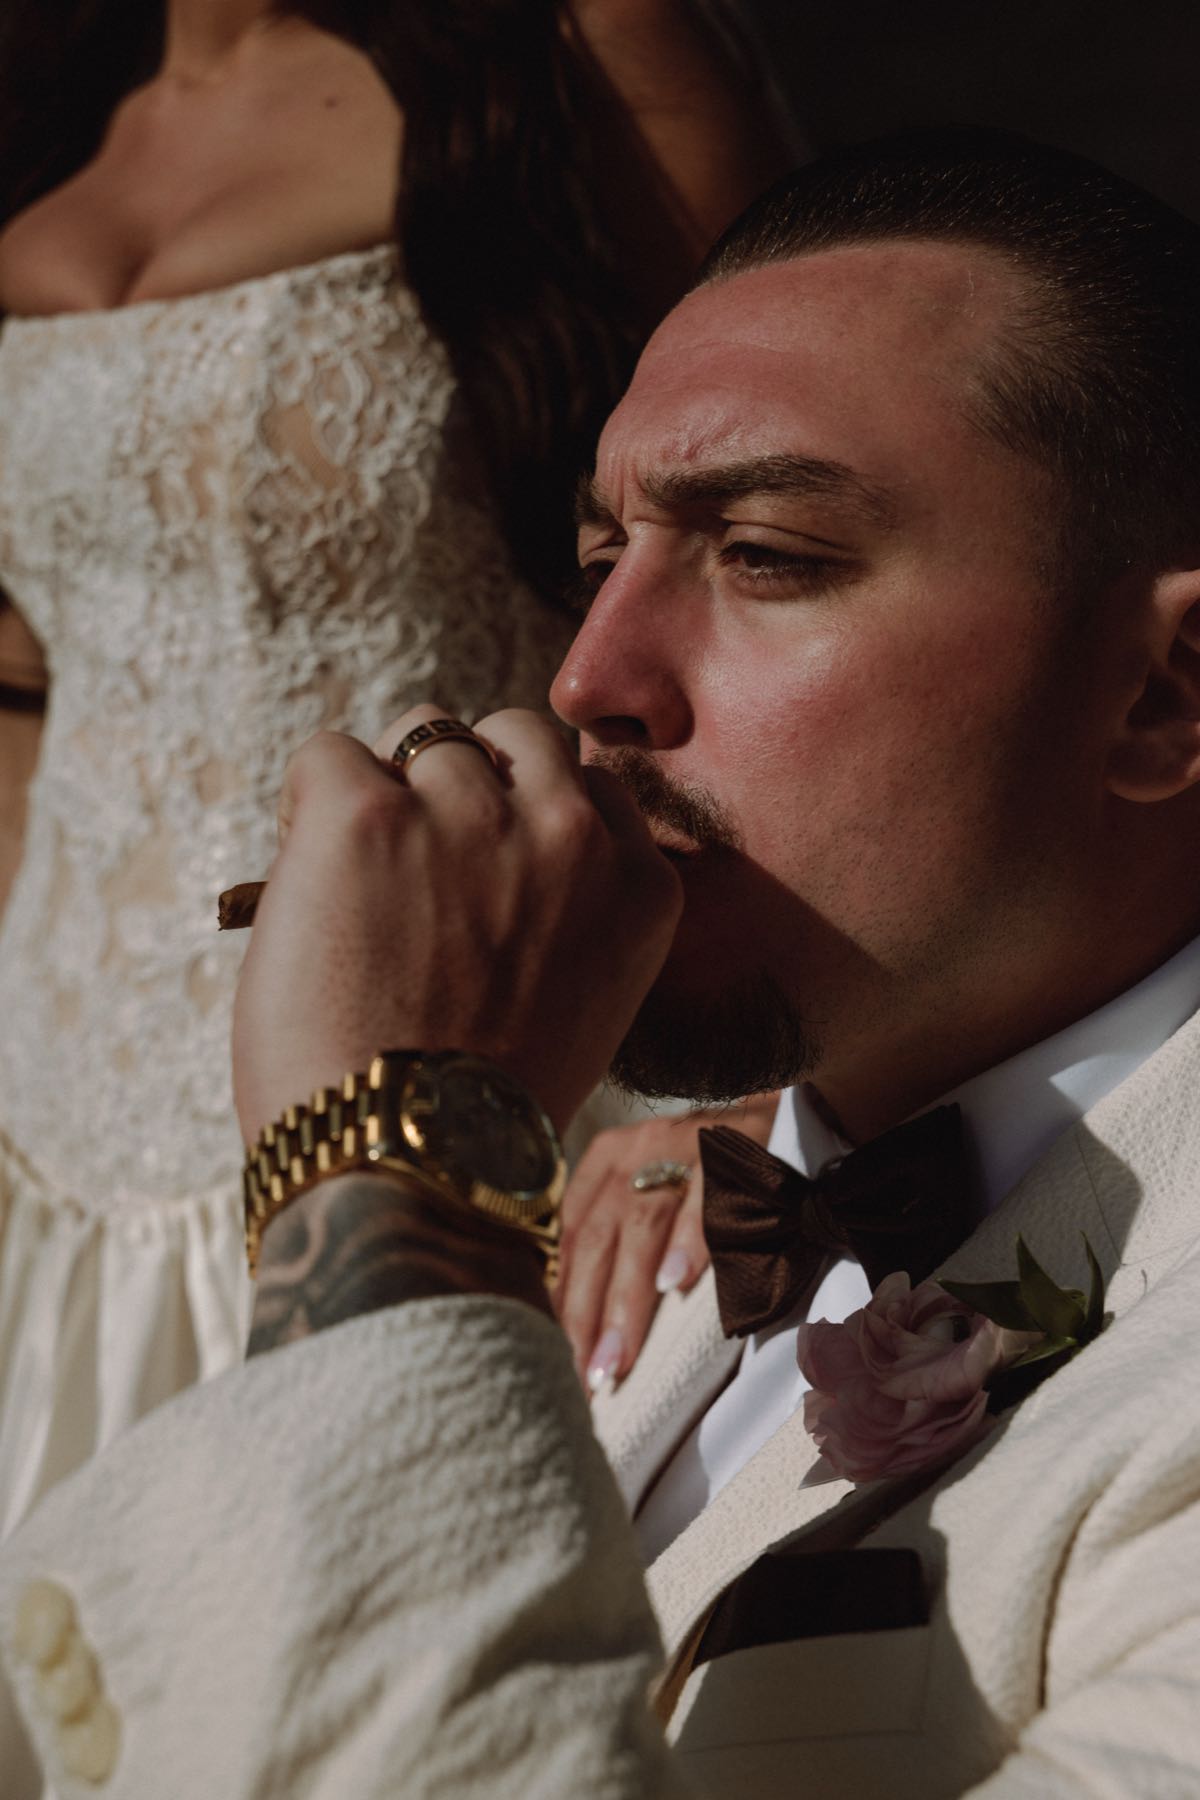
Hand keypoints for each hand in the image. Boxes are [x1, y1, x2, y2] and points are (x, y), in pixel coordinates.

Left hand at [233, 705, 682, 1144]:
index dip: (525, 815)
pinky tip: (307, 886)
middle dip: (465, 781)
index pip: (586, 781)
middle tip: (416, 867)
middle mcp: (570, 834)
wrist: (403, 1171)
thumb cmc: (473, 1115)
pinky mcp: (365, 815)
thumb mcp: (579, 1002)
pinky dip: (307, 806)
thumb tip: (487, 840)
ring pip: (424, 731)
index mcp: (638, 887)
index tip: (485, 870)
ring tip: (358, 888)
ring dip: (389, 792)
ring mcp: (469, 816)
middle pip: (514, 734)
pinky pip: (326, 755)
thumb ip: (564, 910)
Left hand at [556, 1091, 779, 1390]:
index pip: (570, 1237)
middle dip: (588, 1314)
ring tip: (620, 1356)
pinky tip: (674, 1284)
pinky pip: (704, 1200)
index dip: (564, 1301)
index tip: (563, 1360)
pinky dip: (686, 1241)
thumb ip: (619, 1239)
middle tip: (591, 1376)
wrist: (778, 1113)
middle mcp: (636, 1151)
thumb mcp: (651, 1188)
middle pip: (598, 1237)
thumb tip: (586, 1326)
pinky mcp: (730, 1151)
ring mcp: (682, 1147)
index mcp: (608, 1162)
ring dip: (628, 1299)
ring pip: (640, 1225)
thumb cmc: (707, 1170)